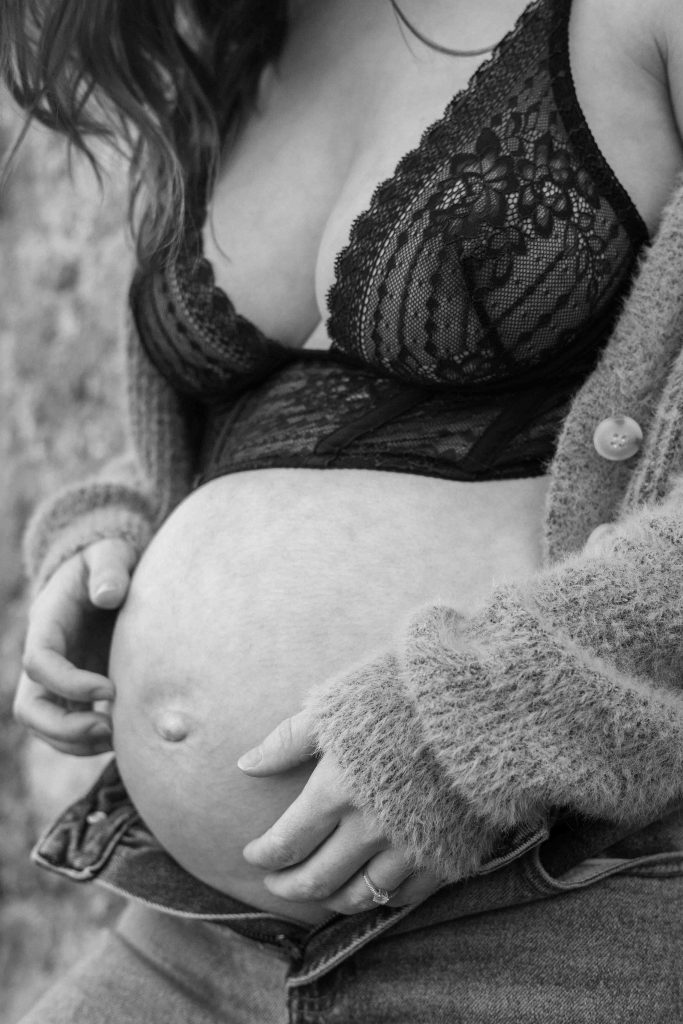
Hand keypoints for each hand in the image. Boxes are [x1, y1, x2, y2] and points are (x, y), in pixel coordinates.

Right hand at [14, 538, 135, 755]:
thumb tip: (109, 595)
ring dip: (77, 743)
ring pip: (45, 726)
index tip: (110, 689)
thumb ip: (109, 569)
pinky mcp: (75, 692)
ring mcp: (57, 678)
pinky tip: (124, 738)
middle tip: (109, 729)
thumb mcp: (110, 553)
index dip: (69, 683)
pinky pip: (69, 729)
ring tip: (119, 738)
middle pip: (29, 707)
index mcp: (47, 623)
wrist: (106, 574)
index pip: (39, 663)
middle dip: (63, 728)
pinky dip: (90, 742)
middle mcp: (45, 656)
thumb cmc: (108, 562)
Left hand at [238, 712, 443, 914]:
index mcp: (337, 790)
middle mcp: (369, 828)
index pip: (286, 843)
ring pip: (358, 896)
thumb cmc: (401, 694)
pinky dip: (379, 900)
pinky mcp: (445, 856)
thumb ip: (288, 740)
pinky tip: (368, 889)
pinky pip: (404, 897)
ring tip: (318, 891)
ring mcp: (409, 847)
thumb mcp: (337, 705)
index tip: (251, 853)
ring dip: (330, 900)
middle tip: (274, 883)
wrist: (480, 706)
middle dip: (288, 886)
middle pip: (316, 879)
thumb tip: (246, 765)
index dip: (263, 854)